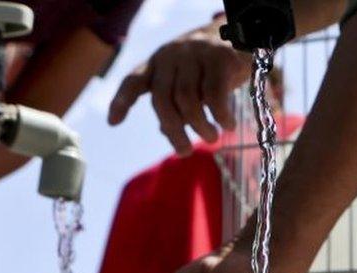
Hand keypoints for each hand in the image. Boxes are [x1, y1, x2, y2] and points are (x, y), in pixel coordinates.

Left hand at [108, 21, 250, 156]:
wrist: (242, 35)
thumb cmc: (209, 68)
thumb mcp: (187, 82)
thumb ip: (175, 104)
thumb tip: (164, 131)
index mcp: (157, 62)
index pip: (133, 80)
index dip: (122, 101)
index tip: (113, 122)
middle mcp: (171, 56)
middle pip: (162, 99)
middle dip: (173, 131)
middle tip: (184, 152)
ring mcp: (195, 54)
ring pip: (188, 99)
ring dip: (199, 126)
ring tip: (211, 139)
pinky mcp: (219, 58)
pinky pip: (215, 94)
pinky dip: (220, 115)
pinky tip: (227, 125)